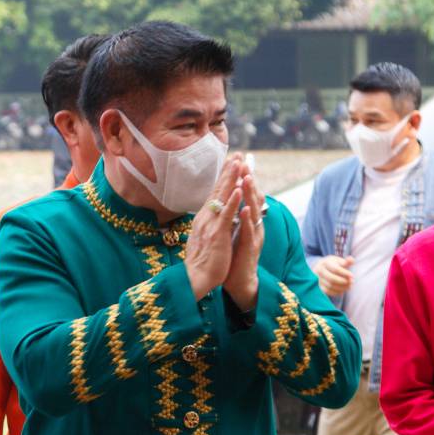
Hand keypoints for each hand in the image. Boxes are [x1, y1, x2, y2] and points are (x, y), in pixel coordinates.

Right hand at [182, 157, 246, 299]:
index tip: (231, 163)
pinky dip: (232, 201)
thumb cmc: (201, 262)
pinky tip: (237, 189)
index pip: (215, 193)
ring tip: (239, 163)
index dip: (224, 177)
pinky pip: (226, 215)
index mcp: (204, 218)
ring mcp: (211, 224)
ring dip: (231, 179)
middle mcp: (206, 217)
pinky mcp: (217, 234)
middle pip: (218, 189)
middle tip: (237, 154)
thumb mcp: (204, 238)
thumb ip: (208, 225)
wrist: (194, 279)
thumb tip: (210, 216)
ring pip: (222, 197)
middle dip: (229, 171)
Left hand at [224, 166, 264, 311]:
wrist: (239, 281)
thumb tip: (232, 197)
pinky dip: (248, 220)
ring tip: (248, 179)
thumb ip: (235, 214)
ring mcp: (254, 236)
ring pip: (254, 211)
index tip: (239, 161)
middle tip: (244, 163)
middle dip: (249, 180)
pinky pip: (249, 232)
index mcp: (249, 220)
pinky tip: (246, 209)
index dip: (244, 179)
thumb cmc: (235, 255)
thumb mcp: (234, 230)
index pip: (247, 195)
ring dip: (251, 195)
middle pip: (253, 198)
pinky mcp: (250, 248)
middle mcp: (254, 225)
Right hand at [313, 255, 354, 297]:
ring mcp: (318, 279)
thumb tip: (352, 259)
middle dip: (343, 281)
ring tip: (349, 286)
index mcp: (325, 263)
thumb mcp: (339, 261)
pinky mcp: (319, 287)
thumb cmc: (334, 264)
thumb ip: (346, 261)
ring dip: (342, 287)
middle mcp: (320, 271)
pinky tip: (343, 290)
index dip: (345, 273)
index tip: (352, 275)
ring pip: (330, 286)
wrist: (323, 269)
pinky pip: (328, 291)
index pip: (336, 269)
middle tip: (351, 282)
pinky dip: (337, 292)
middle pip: (332, 279)